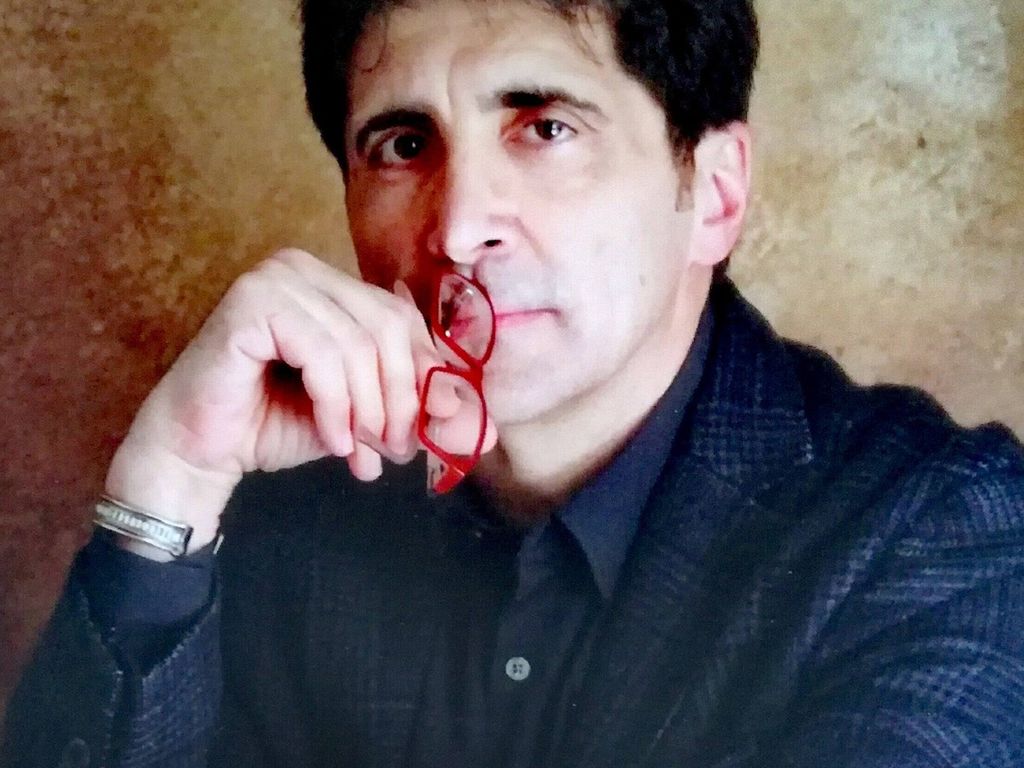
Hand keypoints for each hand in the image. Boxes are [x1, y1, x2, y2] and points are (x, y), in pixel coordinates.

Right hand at [104, 248, 496, 556]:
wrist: (201, 451)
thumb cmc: (277, 424)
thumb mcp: (364, 415)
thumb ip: (416, 408)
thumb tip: (483, 423)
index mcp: (333, 284)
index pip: (405, 320)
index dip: (426, 377)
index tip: (431, 430)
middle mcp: (305, 269)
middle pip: (390, 329)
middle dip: (401, 398)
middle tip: (396, 448)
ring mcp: (275, 278)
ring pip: (360, 345)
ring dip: (369, 410)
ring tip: (361, 452)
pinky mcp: (252, 303)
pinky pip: (323, 355)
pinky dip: (335, 406)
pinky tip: (331, 439)